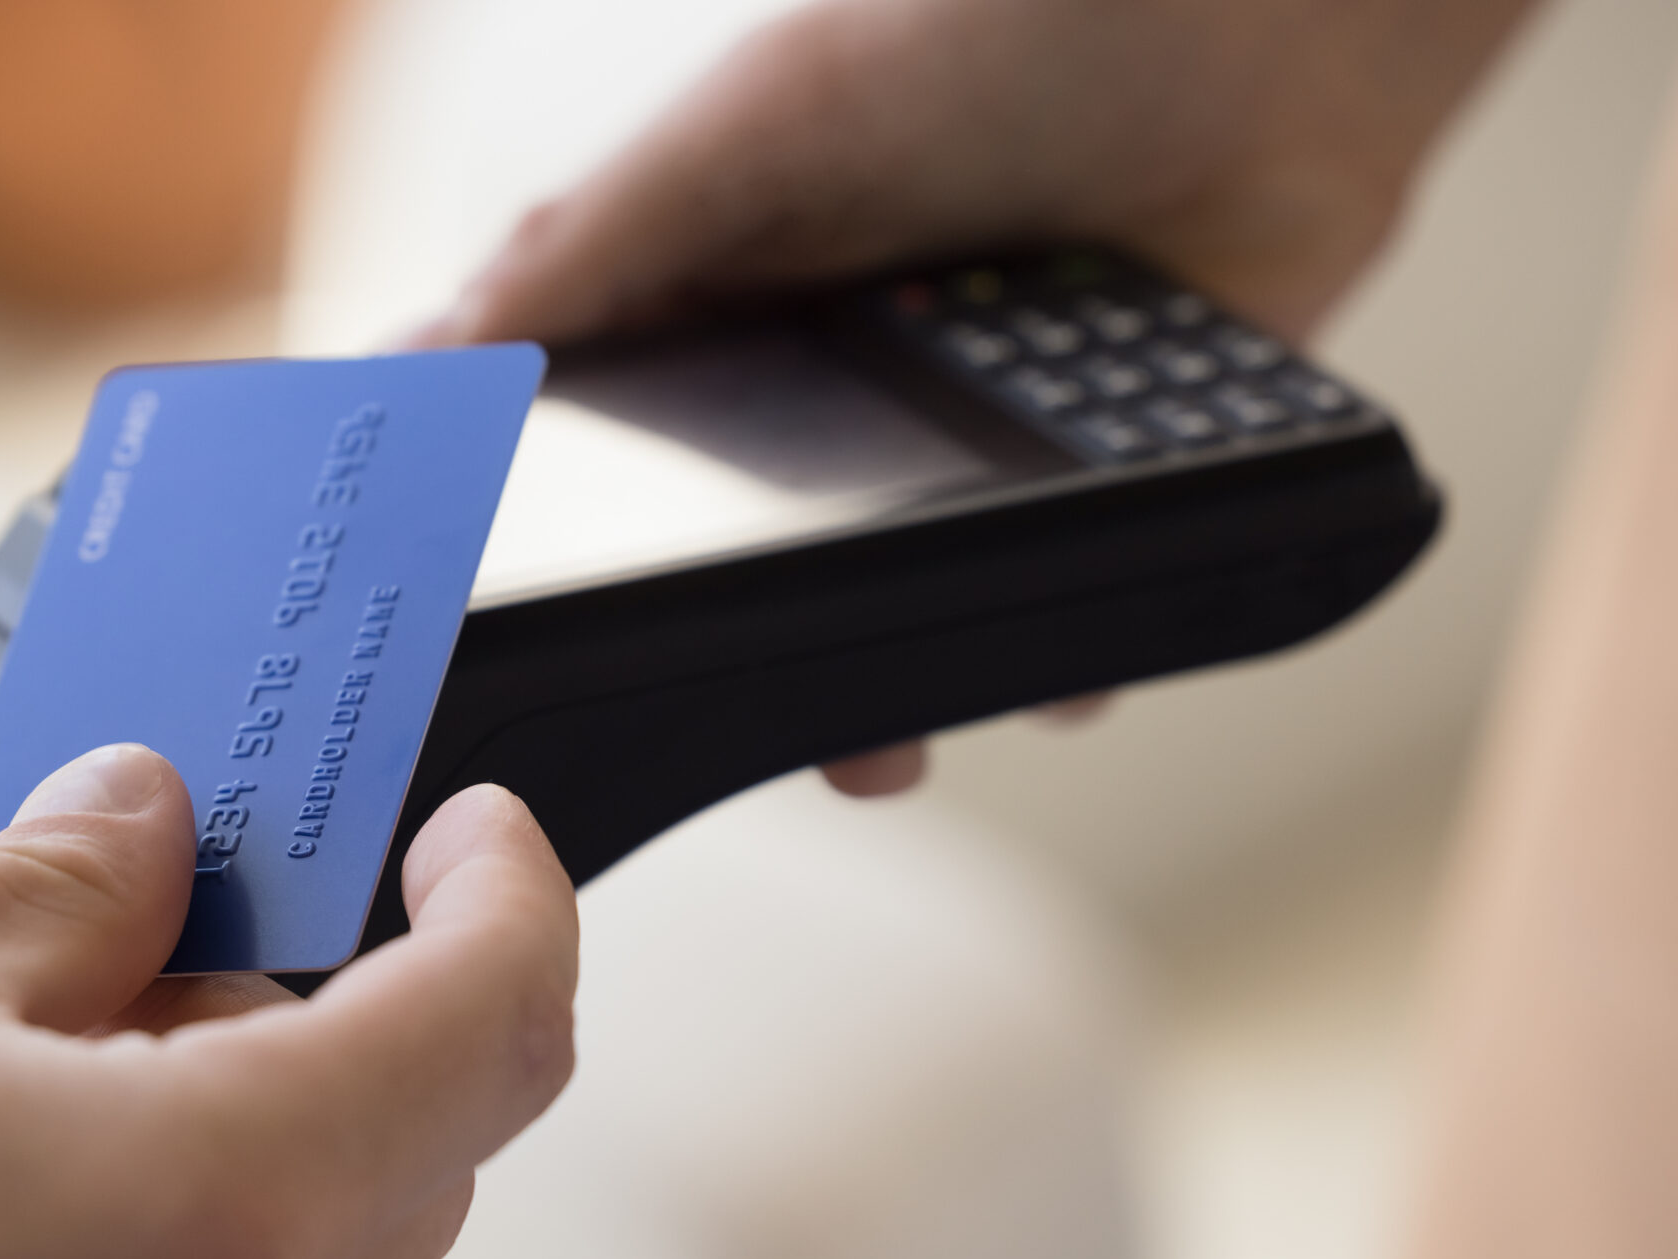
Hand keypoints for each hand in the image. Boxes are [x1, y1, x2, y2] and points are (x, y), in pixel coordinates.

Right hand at [0, 745, 578, 1258]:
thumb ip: (57, 887)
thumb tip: (146, 825)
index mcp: (220, 1213)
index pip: (496, 1023)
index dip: (504, 894)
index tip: (468, 834)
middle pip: (416, 1137)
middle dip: (325, 996)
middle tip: (178, 905)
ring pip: (322, 1242)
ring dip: (238, 1116)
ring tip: (36, 1051)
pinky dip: (179, 1231)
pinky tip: (17, 1181)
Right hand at [419, 0, 1529, 794]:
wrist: (1268, 25)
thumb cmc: (992, 31)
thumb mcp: (759, 121)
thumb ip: (600, 237)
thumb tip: (430, 356)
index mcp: (707, 299)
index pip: (584, 445)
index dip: (530, 542)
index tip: (482, 640)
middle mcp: (811, 390)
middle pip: (724, 568)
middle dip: (712, 662)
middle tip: (694, 735)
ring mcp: (945, 442)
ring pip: (874, 616)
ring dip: (873, 700)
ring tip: (879, 747)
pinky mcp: (1080, 481)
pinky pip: (1041, 609)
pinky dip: (1045, 658)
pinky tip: (1048, 674)